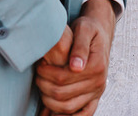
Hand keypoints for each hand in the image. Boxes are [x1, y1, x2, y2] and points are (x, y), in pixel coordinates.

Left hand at [35, 0, 116, 115]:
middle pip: (63, 94)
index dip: (46, 73)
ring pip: (68, 108)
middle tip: (37, 75)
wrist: (100, 33)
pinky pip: (83, 114)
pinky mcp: (95, 98)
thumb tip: (76, 66)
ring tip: (42, 88)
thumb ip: (80, 46)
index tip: (39, 64)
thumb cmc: (89, 29)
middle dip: (44, 86)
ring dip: (50, 102)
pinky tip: (53, 113)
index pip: (63, 78)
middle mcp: (99, 82)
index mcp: (96, 66)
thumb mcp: (84, 29)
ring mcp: (97, 92)